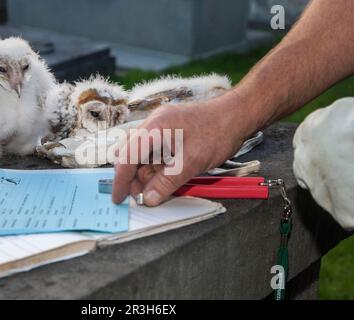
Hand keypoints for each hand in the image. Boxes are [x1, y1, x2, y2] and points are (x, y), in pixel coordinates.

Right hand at [112, 90, 252, 205]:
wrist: (238, 115)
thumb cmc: (218, 132)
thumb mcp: (192, 161)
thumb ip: (168, 181)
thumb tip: (149, 198)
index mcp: (154, 128)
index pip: (127, 156)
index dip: (121, 180)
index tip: (118, 198)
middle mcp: (153, 126)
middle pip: (132, 156)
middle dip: (133, 179)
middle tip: (139, 198)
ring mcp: (161, 128)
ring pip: (143, 157)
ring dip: (146, 175)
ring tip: (154, 192)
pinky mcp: (170, 133)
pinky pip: (156, 153)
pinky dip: (157, 169)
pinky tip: (163, 180)